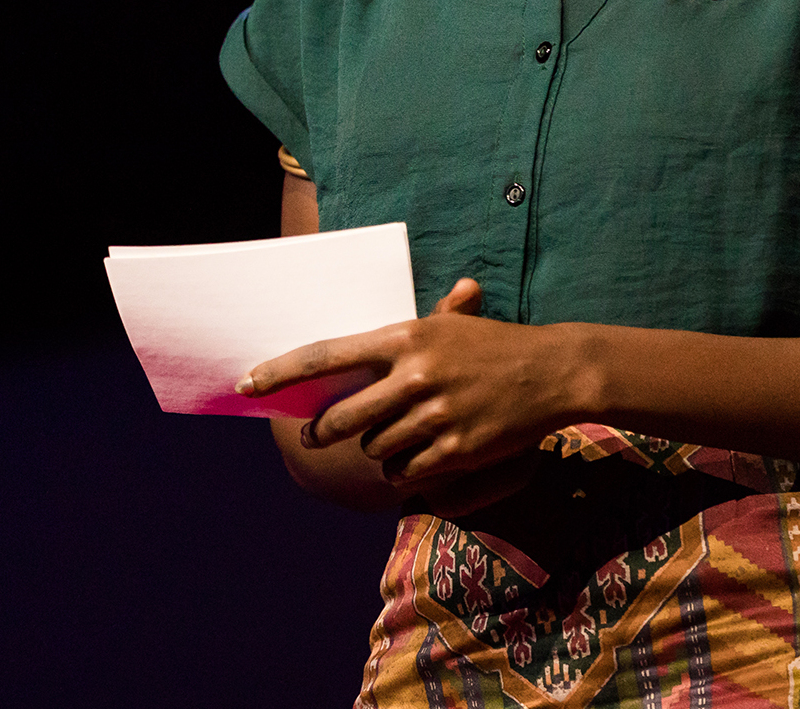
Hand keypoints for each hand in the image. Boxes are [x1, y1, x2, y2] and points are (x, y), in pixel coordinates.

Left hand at [239, 278, 584, 497]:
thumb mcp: (446, 327)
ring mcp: (435, 416)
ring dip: (375, 450)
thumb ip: (400, 340)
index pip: (325, 355)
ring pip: (374, 449)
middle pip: (342, 418)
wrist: (551, 372)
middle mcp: (414, 376)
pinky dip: (403, 471)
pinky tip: (417, 458)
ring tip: (396, 437)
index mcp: (406, 337)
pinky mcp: (455, 451)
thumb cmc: (493, 345)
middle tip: (314, 435)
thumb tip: (346, 354)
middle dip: (321, 432)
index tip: (247, 383)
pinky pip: (405, 472)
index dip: (280, 372)